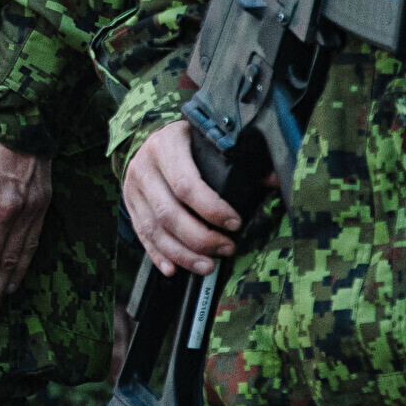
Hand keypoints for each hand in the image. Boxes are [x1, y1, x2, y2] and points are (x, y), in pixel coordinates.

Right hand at [123, 120, 238, 277]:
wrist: (149, 136)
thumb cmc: (189, 140)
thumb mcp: (209, 139)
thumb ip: (240, 159)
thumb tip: (276, 179)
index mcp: (166, 147)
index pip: (186, 185)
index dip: (212, 209)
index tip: (235, 224)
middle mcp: (144, 168)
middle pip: (169, 213)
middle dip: (200, 238)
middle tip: (226, 249)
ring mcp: (133, 189)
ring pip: (154, 230)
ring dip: (182, 253)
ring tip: (208, 266)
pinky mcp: (130, 206)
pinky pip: (142, 235)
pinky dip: (159, 255)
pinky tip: (174, 269)